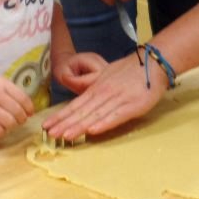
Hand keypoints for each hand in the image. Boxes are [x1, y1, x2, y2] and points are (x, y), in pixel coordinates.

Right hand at [0, 76, 33, 137]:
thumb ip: (8, 91)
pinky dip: (1, 132)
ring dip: (12, 126)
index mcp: (1, 83)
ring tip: (8, 125)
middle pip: (18, 112)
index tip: (29, 113)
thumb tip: (26, 106)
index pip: (23, 98)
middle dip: (21, 119)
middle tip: (18, 121)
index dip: (29, 108)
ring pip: (10, 122)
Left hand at [42, 53, 166, 138]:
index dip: (61, 116)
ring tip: (65, 136)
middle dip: (64, 124)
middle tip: (50, 134)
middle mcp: (103, 94)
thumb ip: (94, 88)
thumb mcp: (106, 76)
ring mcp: (117, 100)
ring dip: (79, 126)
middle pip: (81, 112)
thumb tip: (81, 99)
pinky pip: (116, 117)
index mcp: (96, 88)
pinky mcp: (132, 106)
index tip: (47, 125)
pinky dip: (104, 124)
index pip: (75, 105)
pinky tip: (92, 131)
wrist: (152, 63)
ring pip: (95, 116)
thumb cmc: (129, 71)